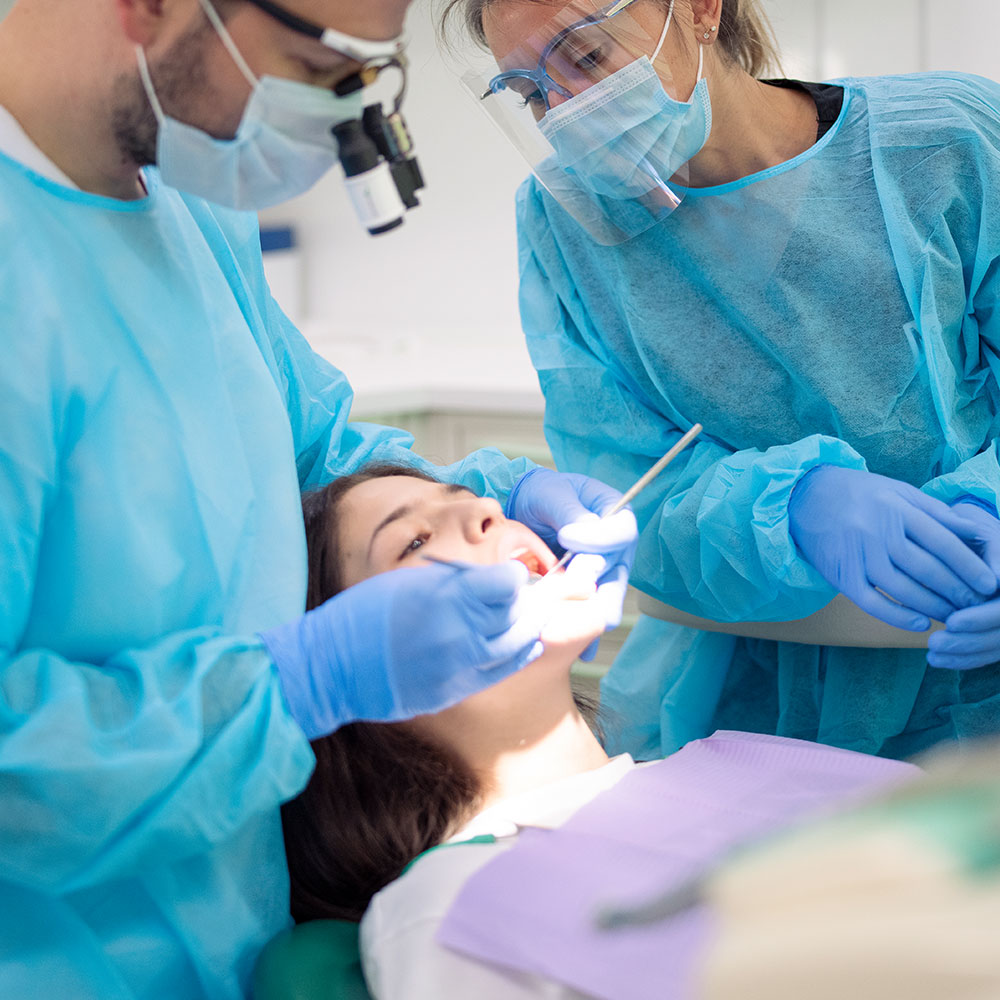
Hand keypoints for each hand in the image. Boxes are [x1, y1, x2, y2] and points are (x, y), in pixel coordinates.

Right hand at [260, 561, 542, 738]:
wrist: (333, 668)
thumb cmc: (364, 615)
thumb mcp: (408, 581)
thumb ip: (455, 581)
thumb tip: (493, 579)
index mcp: (444, 597)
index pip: (507, 583)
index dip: (513, 576)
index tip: (511, 574)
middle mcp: (457, 633)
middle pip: (516, 614)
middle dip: (527, 601)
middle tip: (526, 594)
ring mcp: (457, 667)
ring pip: (515, 645)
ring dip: (527, 628)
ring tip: (530, 616)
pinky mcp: (454, 691)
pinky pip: (499, 671)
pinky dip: (517, 654)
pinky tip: (524, 643)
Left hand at [506, 468, 637, 630]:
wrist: (523, 510)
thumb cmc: (540, 494)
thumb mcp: (551, 493)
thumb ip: (568, 511)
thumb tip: (582, 532)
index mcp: (615, 513)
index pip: (622, 531)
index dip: (599, 539)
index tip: (566, 538)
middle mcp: (617, 545)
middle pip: (618, 571)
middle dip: (596, 589)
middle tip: (576, 601)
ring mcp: (606, 570)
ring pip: (608, 597)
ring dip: (594, 617)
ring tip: (581, 636)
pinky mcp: (590, 590)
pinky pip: (593, 612)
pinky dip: (587, 632)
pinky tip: (581, 651)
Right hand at [788, 467, 995, 630]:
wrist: (804, 497)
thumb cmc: (859, 494)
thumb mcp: (898, 491)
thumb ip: (935, 512)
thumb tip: (975, 534)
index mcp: (896, 508)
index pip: (941, 541)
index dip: (968, 566)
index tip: (990, 584)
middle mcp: (877, 531)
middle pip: (925, 568)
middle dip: (957, 591)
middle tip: (978, 606)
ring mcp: (857, 554)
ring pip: (902, 588)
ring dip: (932, 606)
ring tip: (955, 618)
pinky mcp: (840, 574)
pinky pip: (872, 601)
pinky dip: (897, 615)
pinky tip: (919, 624)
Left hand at [928, 501, 999, 669]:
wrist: (966, 534)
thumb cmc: (966, 526)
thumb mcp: (976, 527)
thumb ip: (990, 548)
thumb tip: (996, 578)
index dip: (983, 616)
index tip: (952, 621)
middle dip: (970, 641)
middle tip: (934, 643)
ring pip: (997, 646)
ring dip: (964, 654)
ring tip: (931, 653)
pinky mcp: (997, 629)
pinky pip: (988, 652)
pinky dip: (963, 659)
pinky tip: (935, 660)